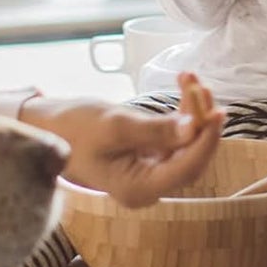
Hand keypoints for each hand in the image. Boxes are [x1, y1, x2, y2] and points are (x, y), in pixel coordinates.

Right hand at [26, 71, 222, 206]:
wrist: (48, 127)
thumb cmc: (74, 128)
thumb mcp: (114, 125)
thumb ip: (156, 131)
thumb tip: (193, 129)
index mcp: (139, 189)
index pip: (187, 169)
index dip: (206, 141)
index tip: (218, 111)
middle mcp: (149, 186)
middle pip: (192, 156)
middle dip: (202, 120)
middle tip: (200, 85)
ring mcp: (151, 171)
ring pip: (187, 142)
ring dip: (194, 110)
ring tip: (190, 77)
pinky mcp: (150, 155)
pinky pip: (176, 134)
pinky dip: (183, 110)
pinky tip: (184, 83)